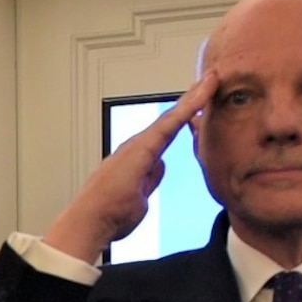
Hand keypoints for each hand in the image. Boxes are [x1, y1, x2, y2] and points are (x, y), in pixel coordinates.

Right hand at [42, 69, 217, 264]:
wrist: (91, 220)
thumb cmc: (110, 213)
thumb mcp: (139, 197)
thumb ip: (149, 178)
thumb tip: (158, 167)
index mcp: (138, 157)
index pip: (167, 132)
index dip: (183, 117)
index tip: (198, 104)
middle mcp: (137, 145)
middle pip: (170, 119)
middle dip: (190, 100)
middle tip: (209, 81)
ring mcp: (140, 144)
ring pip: (172, 116)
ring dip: (192, 98)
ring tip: (210, 81)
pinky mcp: (144, 145)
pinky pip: (172, 122)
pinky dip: (188, 106)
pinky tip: (203, 93)